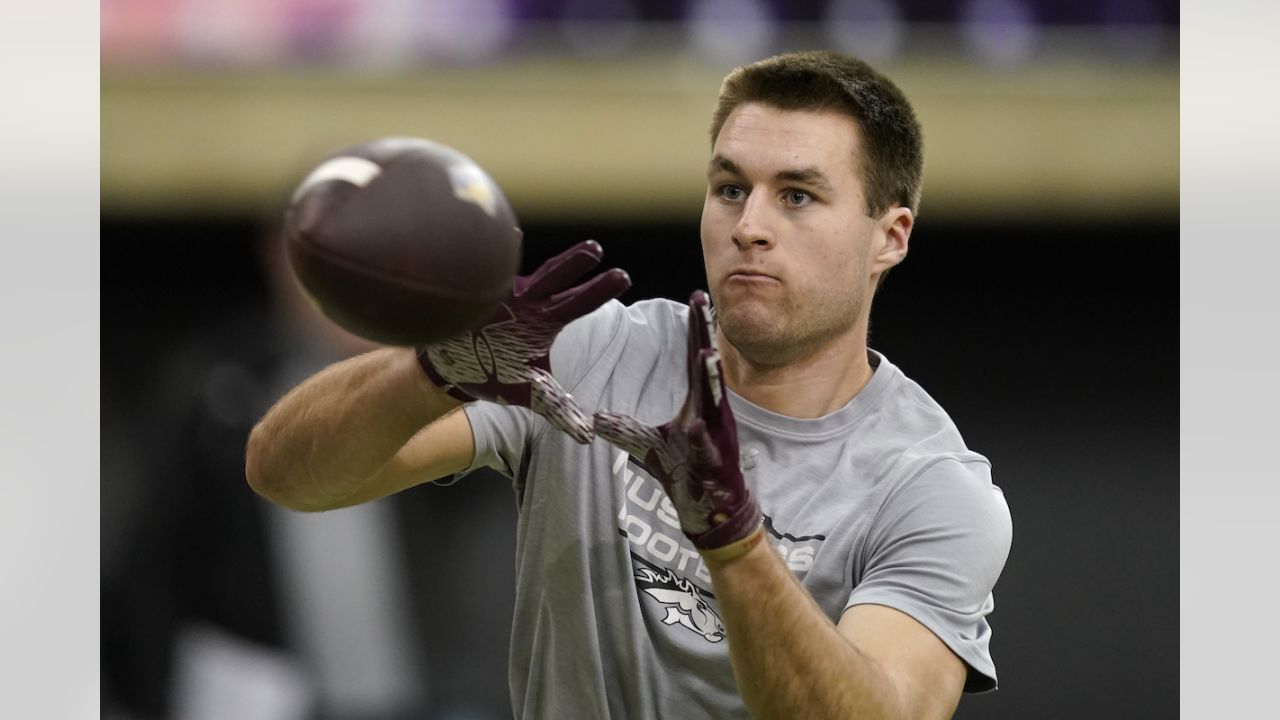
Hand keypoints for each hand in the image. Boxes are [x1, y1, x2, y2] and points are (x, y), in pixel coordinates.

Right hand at [418, 239, 630, 442]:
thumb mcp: (532, 393)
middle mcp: (530, 301)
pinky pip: (486, 271)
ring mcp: (504, 295)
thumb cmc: (497, 373)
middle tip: (599, 250)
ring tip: (572, 244)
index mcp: (547, 320)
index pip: (579, 301)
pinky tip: (505, 237)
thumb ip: (560, 409)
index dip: (598, 290)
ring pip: (529, 271)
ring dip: (548, 259)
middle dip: (577, 265)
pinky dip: (492, 256)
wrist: (454, 367)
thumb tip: (588, 436)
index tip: (623, 276)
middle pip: (559, 278)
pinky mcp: (478, 295)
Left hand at [594, 291, 762, 558]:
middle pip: (707, 365)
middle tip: (702, 301)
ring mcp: (715, 433)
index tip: (695, 300)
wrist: (710, 507)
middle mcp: (710, 410)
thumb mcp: (647, 446)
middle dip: (705, 334)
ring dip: (711, 376)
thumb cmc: (686, 471)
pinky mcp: (714, 459)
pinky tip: (694, 425)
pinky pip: (705, 446)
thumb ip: (624, 428)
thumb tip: (596, 417)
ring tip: (707, 351)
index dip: (695, 329)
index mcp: (698, 402)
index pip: (696, 358)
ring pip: (712, 399)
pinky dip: (700, 435)